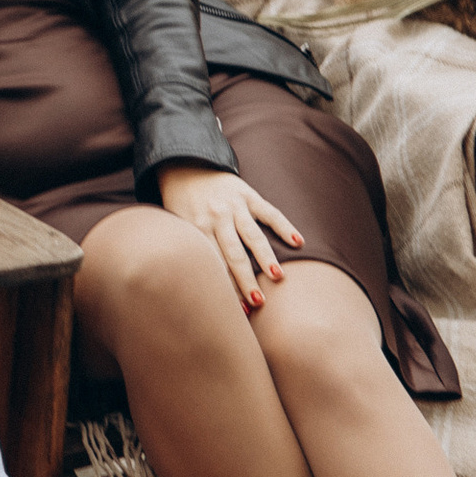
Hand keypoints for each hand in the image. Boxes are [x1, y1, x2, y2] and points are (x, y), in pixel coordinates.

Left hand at [156, 163, 303, 309]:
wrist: (184, 164)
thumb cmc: (180, 203)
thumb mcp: (177, 225)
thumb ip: (190, 249)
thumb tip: (198, 286)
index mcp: (196, 229)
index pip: (213, 264)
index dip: (225, 288)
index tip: (236, 311)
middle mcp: (215, 218)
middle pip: (233, 255)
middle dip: (245, 280)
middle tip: (257, 302)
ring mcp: (233, 206)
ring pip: (252, 235)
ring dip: (266, 256)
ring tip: (278, 277)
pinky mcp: (248, 194)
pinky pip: (269, 211)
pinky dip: (284, 226)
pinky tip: (298, 241)